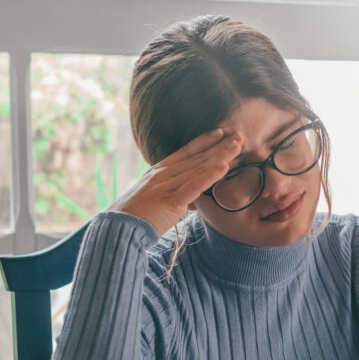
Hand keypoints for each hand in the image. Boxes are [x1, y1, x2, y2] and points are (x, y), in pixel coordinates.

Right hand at [108, 129, 242, 235]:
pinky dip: (210, 175)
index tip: (219, 132)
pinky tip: (224, 167)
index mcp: (159, 171)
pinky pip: (194, 186)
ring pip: (199, 167)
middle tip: (239, 134)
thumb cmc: (137, 216)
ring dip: (220, 155)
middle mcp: (164, 174)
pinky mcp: (172, 202)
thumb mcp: (157, 200)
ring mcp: (167, 186)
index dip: (203, 141)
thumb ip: (176, 197)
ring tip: (238, 145)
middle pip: (197, 157)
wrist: (119, 227)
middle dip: (219, 145)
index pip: (185, 152)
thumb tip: (192, 202)